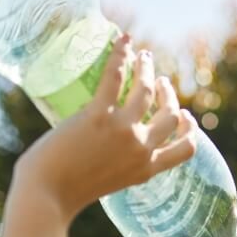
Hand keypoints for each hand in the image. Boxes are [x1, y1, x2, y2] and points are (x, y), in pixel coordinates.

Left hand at [10, 34, 199, 223]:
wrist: (46, 196)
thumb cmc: (64, 194)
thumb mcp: (106, 183)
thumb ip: (115, 164)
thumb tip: (104, 144)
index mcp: (145, 170)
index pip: (185, 150)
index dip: (190, 130)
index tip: (185, 116)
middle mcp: (141, 149)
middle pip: (170, 114)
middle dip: (169, 94)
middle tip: (160, 82)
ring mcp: (123, 131)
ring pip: (147, 91)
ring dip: (149, 70)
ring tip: (144, 58)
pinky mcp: (98, 115)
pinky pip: (115, 77)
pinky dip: (121, 54)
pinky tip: (123, 40)